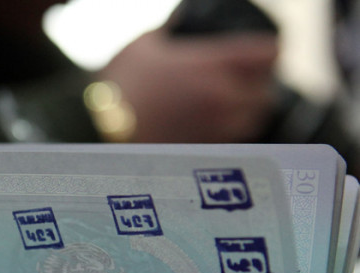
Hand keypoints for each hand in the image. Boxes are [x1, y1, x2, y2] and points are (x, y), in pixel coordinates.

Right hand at [99, 29, 278, 142]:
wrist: (98, 129)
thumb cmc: (117, 85)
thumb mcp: (144, 45)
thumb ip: (169, 33)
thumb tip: (176, 28)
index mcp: (213, 66)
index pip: (267, 55)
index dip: (268, 51)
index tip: (262, 52)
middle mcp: (221, 100)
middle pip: (266, 94)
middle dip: (259, 85)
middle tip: (246, 80)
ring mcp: (212, 130)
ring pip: (252, 122)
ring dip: (247, 112)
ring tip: (230, 105)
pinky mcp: (199, 152)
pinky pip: (229, 141)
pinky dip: (227, 131)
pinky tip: (209, 125)